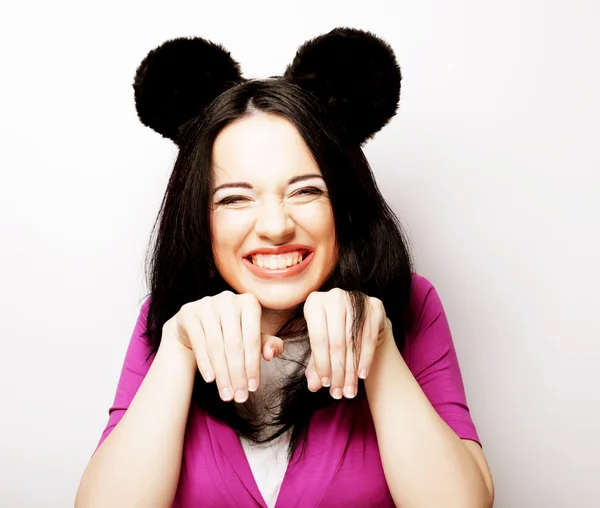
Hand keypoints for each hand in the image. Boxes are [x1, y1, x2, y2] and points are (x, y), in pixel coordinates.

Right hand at [162, 291, 283, 402]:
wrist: (196, 323)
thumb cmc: (230, 331)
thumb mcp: (251, 336)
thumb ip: (267, 344)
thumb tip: (271, 353)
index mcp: (249, 302)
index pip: (253, 338)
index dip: (254, 365)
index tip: (253, 388)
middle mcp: (228, 299)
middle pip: (234, 344)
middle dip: (237, 374)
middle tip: (239, 397)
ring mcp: (207, 304)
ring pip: (216, 346)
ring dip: (222, 374)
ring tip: (226, 394)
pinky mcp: (189, 312)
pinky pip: (199, 342)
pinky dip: (205, 363)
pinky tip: (211, 380)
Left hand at [303, 288, 391, 398]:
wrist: (361, 320)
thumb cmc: (333, 334)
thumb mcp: (320, 348)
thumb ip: (315, 366)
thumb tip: (313, 385)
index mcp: (314, 302)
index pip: (318, 338)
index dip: (322, 364)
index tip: (325, 384)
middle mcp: (334, 296)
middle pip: (336, 341)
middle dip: (338, 371)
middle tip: (339, 393)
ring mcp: (356, 298)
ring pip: (353, 341)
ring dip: (351, 370)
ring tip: (349, 390)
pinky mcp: (375, 305)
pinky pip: (369, 337)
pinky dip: (365, 359)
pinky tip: (362, 375)